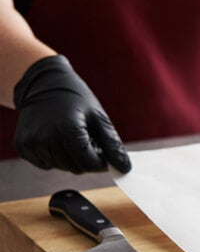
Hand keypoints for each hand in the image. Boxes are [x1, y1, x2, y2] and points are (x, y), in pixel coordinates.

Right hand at [13, 55, 130, 173]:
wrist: (43, 83)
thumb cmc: (75, 98)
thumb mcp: (98, 118)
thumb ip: (113, 145)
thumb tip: (125, 168)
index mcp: (68, 130)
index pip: (89, 164)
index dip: (101, 161)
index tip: (103, 151)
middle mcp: (47, 138)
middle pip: (76, 168)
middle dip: (86, 158)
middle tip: (86, 138)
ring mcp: (32, 143)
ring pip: (62, 167)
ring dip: (71, 157)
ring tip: (70, 135)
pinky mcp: (23, 146)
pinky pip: (46, 164)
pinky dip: (55, 156)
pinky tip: (55, 137)